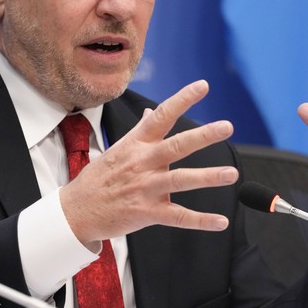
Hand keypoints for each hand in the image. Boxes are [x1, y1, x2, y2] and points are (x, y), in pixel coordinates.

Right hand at [59, 80, 237, 246]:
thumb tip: (153, 112)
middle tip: (227, 126)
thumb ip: (141, 131)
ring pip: (182, 180)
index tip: (203, 85)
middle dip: (204, 135)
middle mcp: (143, 163)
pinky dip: (201, 221)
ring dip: (208, 177)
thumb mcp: (117, 149)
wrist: (75, 211)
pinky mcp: (147, 213)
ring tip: (231, 174)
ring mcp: (146, 188)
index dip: (183, 99)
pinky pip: (179, 216)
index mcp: (137, 143)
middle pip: (177, 145)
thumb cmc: (99, 178)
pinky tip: (221, 222)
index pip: (163, 116)